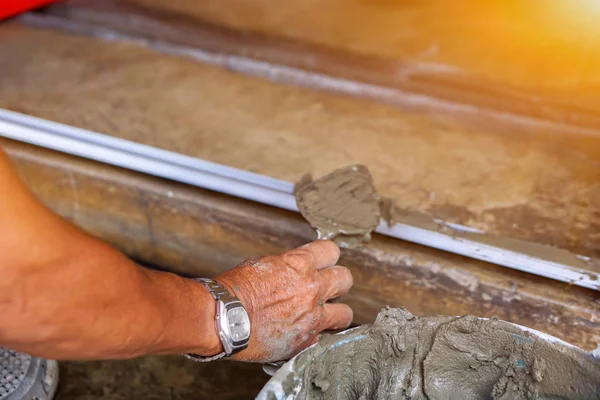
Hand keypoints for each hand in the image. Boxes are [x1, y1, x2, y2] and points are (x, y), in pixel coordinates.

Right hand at [214, 240, 352, 362]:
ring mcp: (312, 316)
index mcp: (299, 264)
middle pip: (345, 279)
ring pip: (345, 313)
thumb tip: (295, 270)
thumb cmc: (235, 290)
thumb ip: (287, 267)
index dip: (328, 256)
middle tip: (329, 289)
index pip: (331, 251)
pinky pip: (325, 338)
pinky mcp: (307, 341)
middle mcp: (312, 288)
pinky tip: (305, 335)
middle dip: (338, 282)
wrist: (224, 318)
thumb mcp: (262, 265)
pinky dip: (317, 337)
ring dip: (337, 313)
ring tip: (326, 316)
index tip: (325, 262)